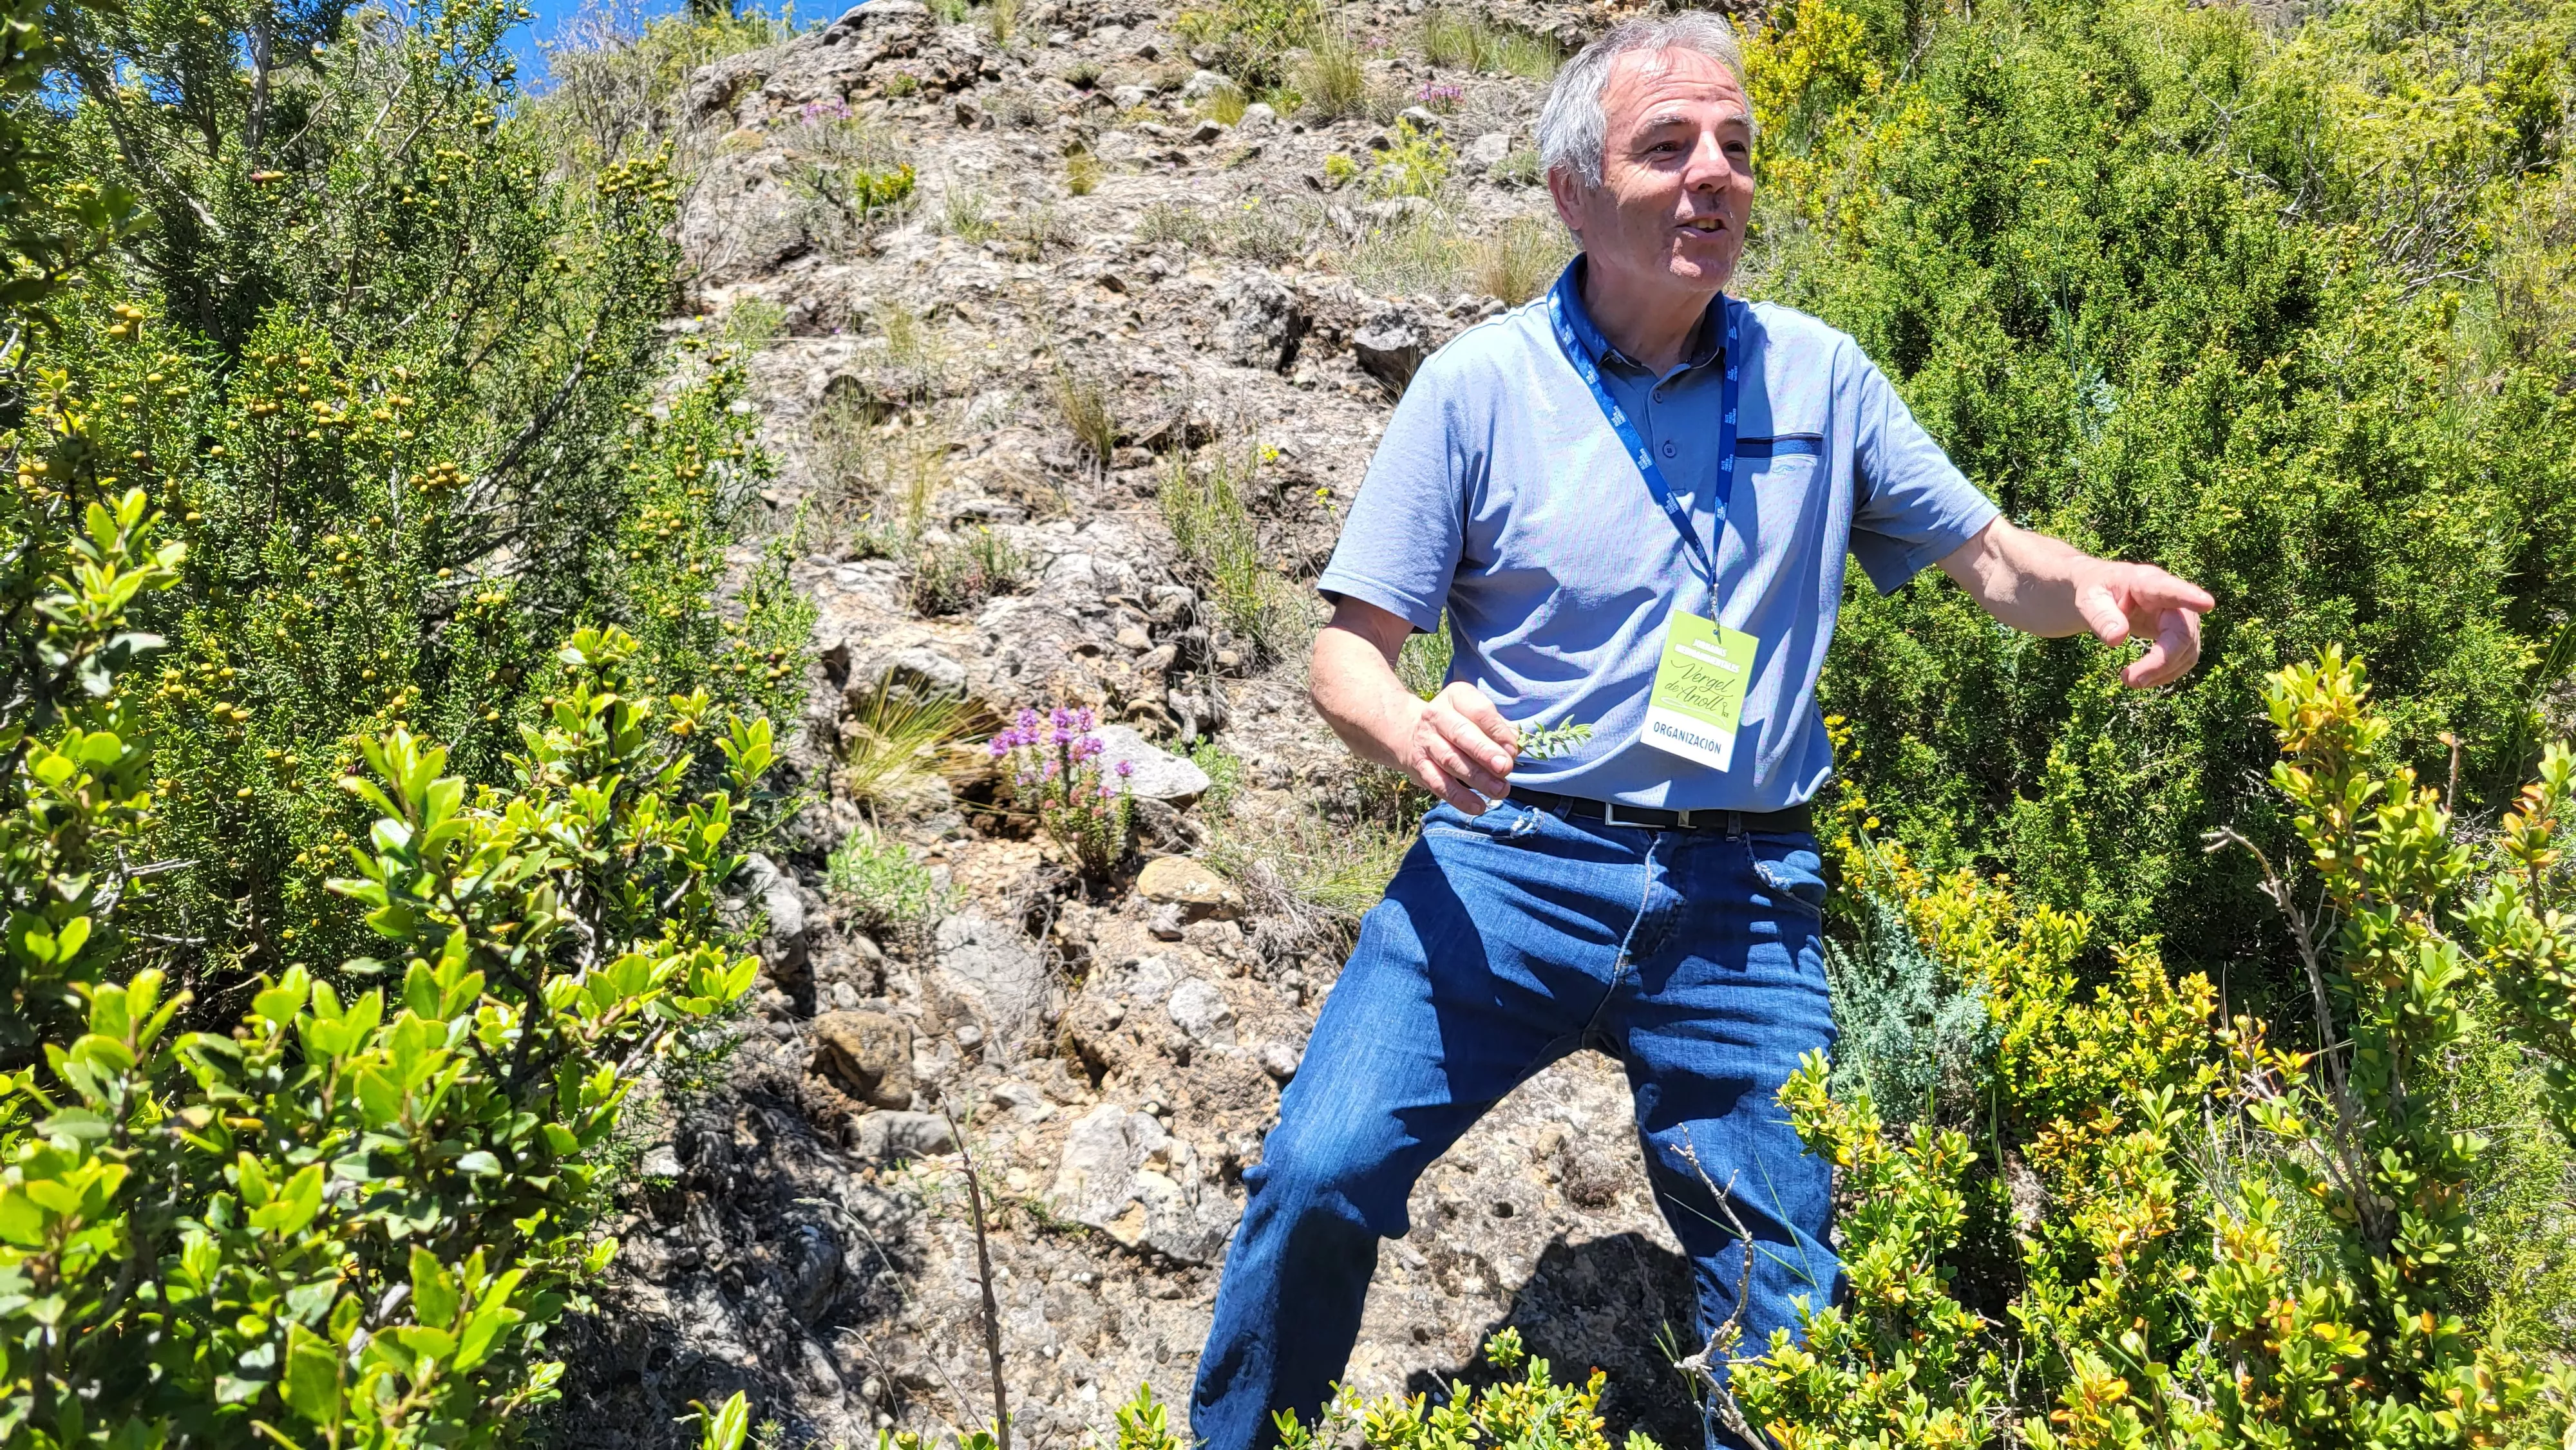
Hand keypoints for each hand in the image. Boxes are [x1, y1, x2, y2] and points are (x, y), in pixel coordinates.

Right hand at [1404, 682, 1518, 812]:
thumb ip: (1498, 727)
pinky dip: (1458, 797)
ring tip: (1499, 790)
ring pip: (1451, 760)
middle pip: (1461, 734)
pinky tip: (1477, 806)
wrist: (1409, 731)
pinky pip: (1438, 783)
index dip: (1497, 731)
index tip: (1513, 750)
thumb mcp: (1475, 714)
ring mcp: (1425, 742)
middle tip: (1506, 768)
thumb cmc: (1457, 722)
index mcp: (1456, 697)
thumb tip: (1514, 746)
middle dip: (1485, 752)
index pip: (1479, 711)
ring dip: (1477, 778)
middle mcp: (1437, 716)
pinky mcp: (1419, 766)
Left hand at [2073, 561, 2214, 687]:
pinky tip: (2145, 678)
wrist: (2105, 592)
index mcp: (2146, 582)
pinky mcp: (2180, 632)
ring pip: (2188, 650)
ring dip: (2164, 672)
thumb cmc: (2097, 591)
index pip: (2170, 589)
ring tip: (2130, 681)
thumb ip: (2101, 616)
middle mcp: (2171, 599)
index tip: (2207, 603)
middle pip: (2183, 632)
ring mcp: (2180, 616)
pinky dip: (2167, 673)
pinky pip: (2185, 657)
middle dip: (2162, 661)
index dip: (2189, 596)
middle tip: (2131, 680)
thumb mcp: (2088, 600)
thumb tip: (2117, 639)